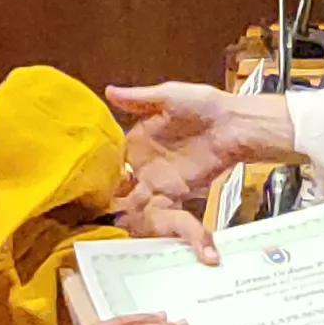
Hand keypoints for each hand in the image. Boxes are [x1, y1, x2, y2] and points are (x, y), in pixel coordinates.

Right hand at [104, 84, 297, 258]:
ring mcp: (162, 182)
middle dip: (112, 207)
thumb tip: (109, 91)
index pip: (110, 163)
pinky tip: (150, 234)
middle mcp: (145, 166)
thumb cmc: (204, 105)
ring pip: (140, 207)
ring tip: (122, 233)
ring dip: (133, 220)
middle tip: (103, 219)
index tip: (88, 191)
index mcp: (136, 142)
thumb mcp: (168, 96)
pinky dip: (164, 225)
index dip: (100, 177)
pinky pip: (169, 214)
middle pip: (122, 191)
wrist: (235, 124)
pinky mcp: (181, 194)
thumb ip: (138, 99)